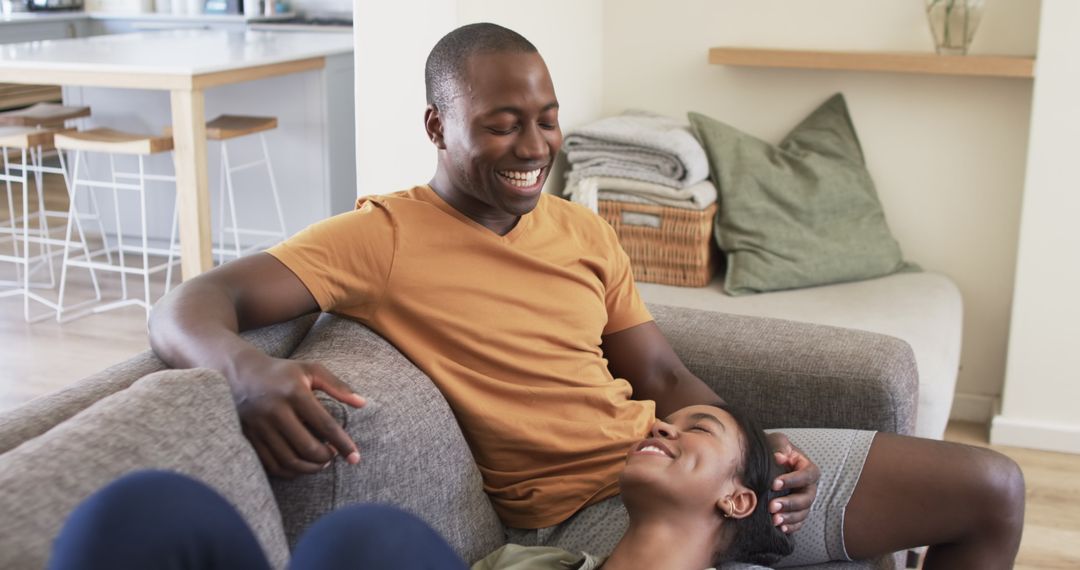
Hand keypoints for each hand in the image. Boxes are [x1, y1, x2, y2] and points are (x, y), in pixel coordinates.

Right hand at [230, 352, 365, 478]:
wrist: (238, 372)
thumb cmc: (282, 372)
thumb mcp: (311, 370)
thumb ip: (338, 386)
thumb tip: (363, 404)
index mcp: (295, 393)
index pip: (325, 425)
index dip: (343, 444)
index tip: (355, 457)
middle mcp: (275, 411)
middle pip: (307, 447)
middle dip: (326, 457)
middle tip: (334, 456)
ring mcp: (259, 426)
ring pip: (289, 460)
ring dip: (310, 468)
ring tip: (321, 463)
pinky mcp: (248, 437)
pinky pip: (271, 464)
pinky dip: (290, 471)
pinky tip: (301, 466)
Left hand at [766, 432, 820, 533]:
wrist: (770, 463)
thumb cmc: (776, 450)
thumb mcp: (779, 442)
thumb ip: (780, 446)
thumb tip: (779, 456)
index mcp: (808, 468)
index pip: (806, 475)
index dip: (792, 480)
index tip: (774, 484)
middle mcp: (810, 487)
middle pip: (806, 498)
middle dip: (789, 503)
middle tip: (772, 506)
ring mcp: (805, 501)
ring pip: (803, 513)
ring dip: (789, 518)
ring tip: (774, 520)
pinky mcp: (798, 512)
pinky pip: (799, 523)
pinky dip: (791, 527)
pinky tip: (780, 528)